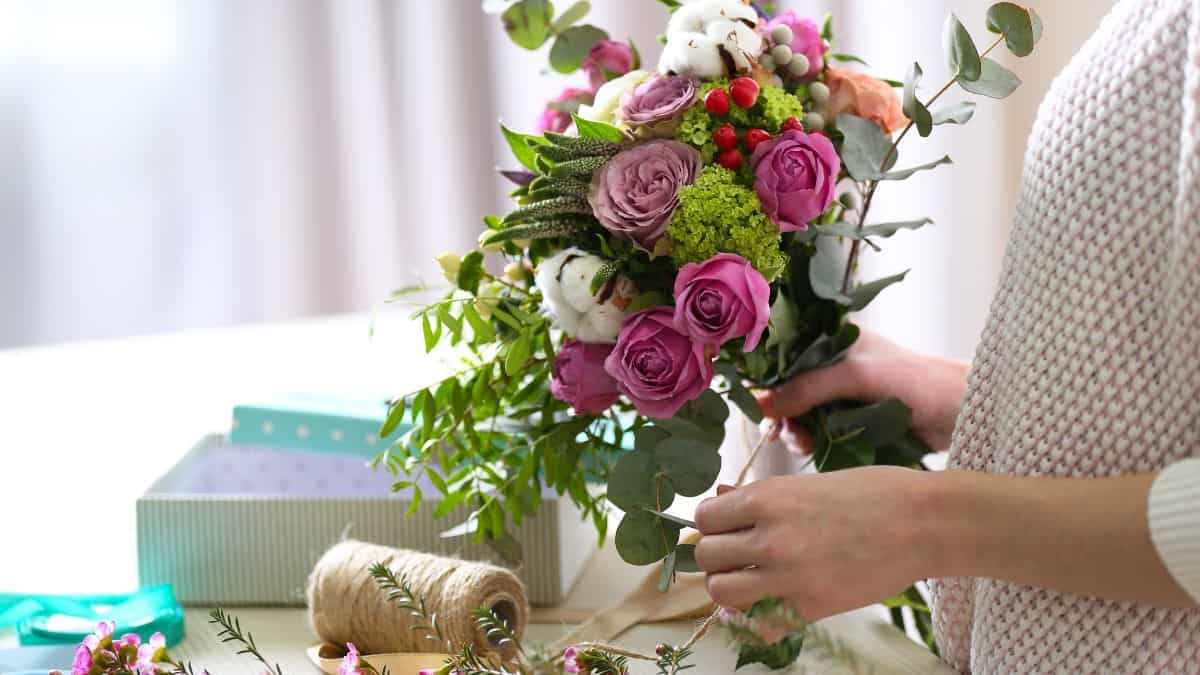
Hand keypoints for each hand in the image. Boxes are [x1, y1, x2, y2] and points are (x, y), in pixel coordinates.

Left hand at [694, 467, 934, 620]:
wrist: (923, 523)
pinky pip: (757, 625)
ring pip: (720, 591)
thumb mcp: (808, 482)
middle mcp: (769, 537)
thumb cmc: (872, 492)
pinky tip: (770, 605)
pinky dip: (755, 620)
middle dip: (717, 556)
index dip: (713, 523)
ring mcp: (788, 575)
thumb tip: (721, 497)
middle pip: (706, 556)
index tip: (727, 527)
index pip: (705, 517)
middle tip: (737, 555)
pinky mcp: (810, 607)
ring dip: (729, 587)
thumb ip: (761, 496)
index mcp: (767, 498)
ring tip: (750, 580)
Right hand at [756, 330, 968, 452]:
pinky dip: (813, 442)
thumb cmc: (915, 380)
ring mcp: (842, 395)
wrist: (962, 414)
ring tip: (804, 441)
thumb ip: (807, 387)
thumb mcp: (855, 376)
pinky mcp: (851, 422)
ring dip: (796, 430)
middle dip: (781, 410)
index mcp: (833, 339)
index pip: (785, 354)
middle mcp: (833, 365)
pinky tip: (817, 449)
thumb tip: (761, 405)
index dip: (767, 377)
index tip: (756, 402)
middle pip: (787, 388)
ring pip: (800, 414)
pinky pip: (819, 433)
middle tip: (781, 430)